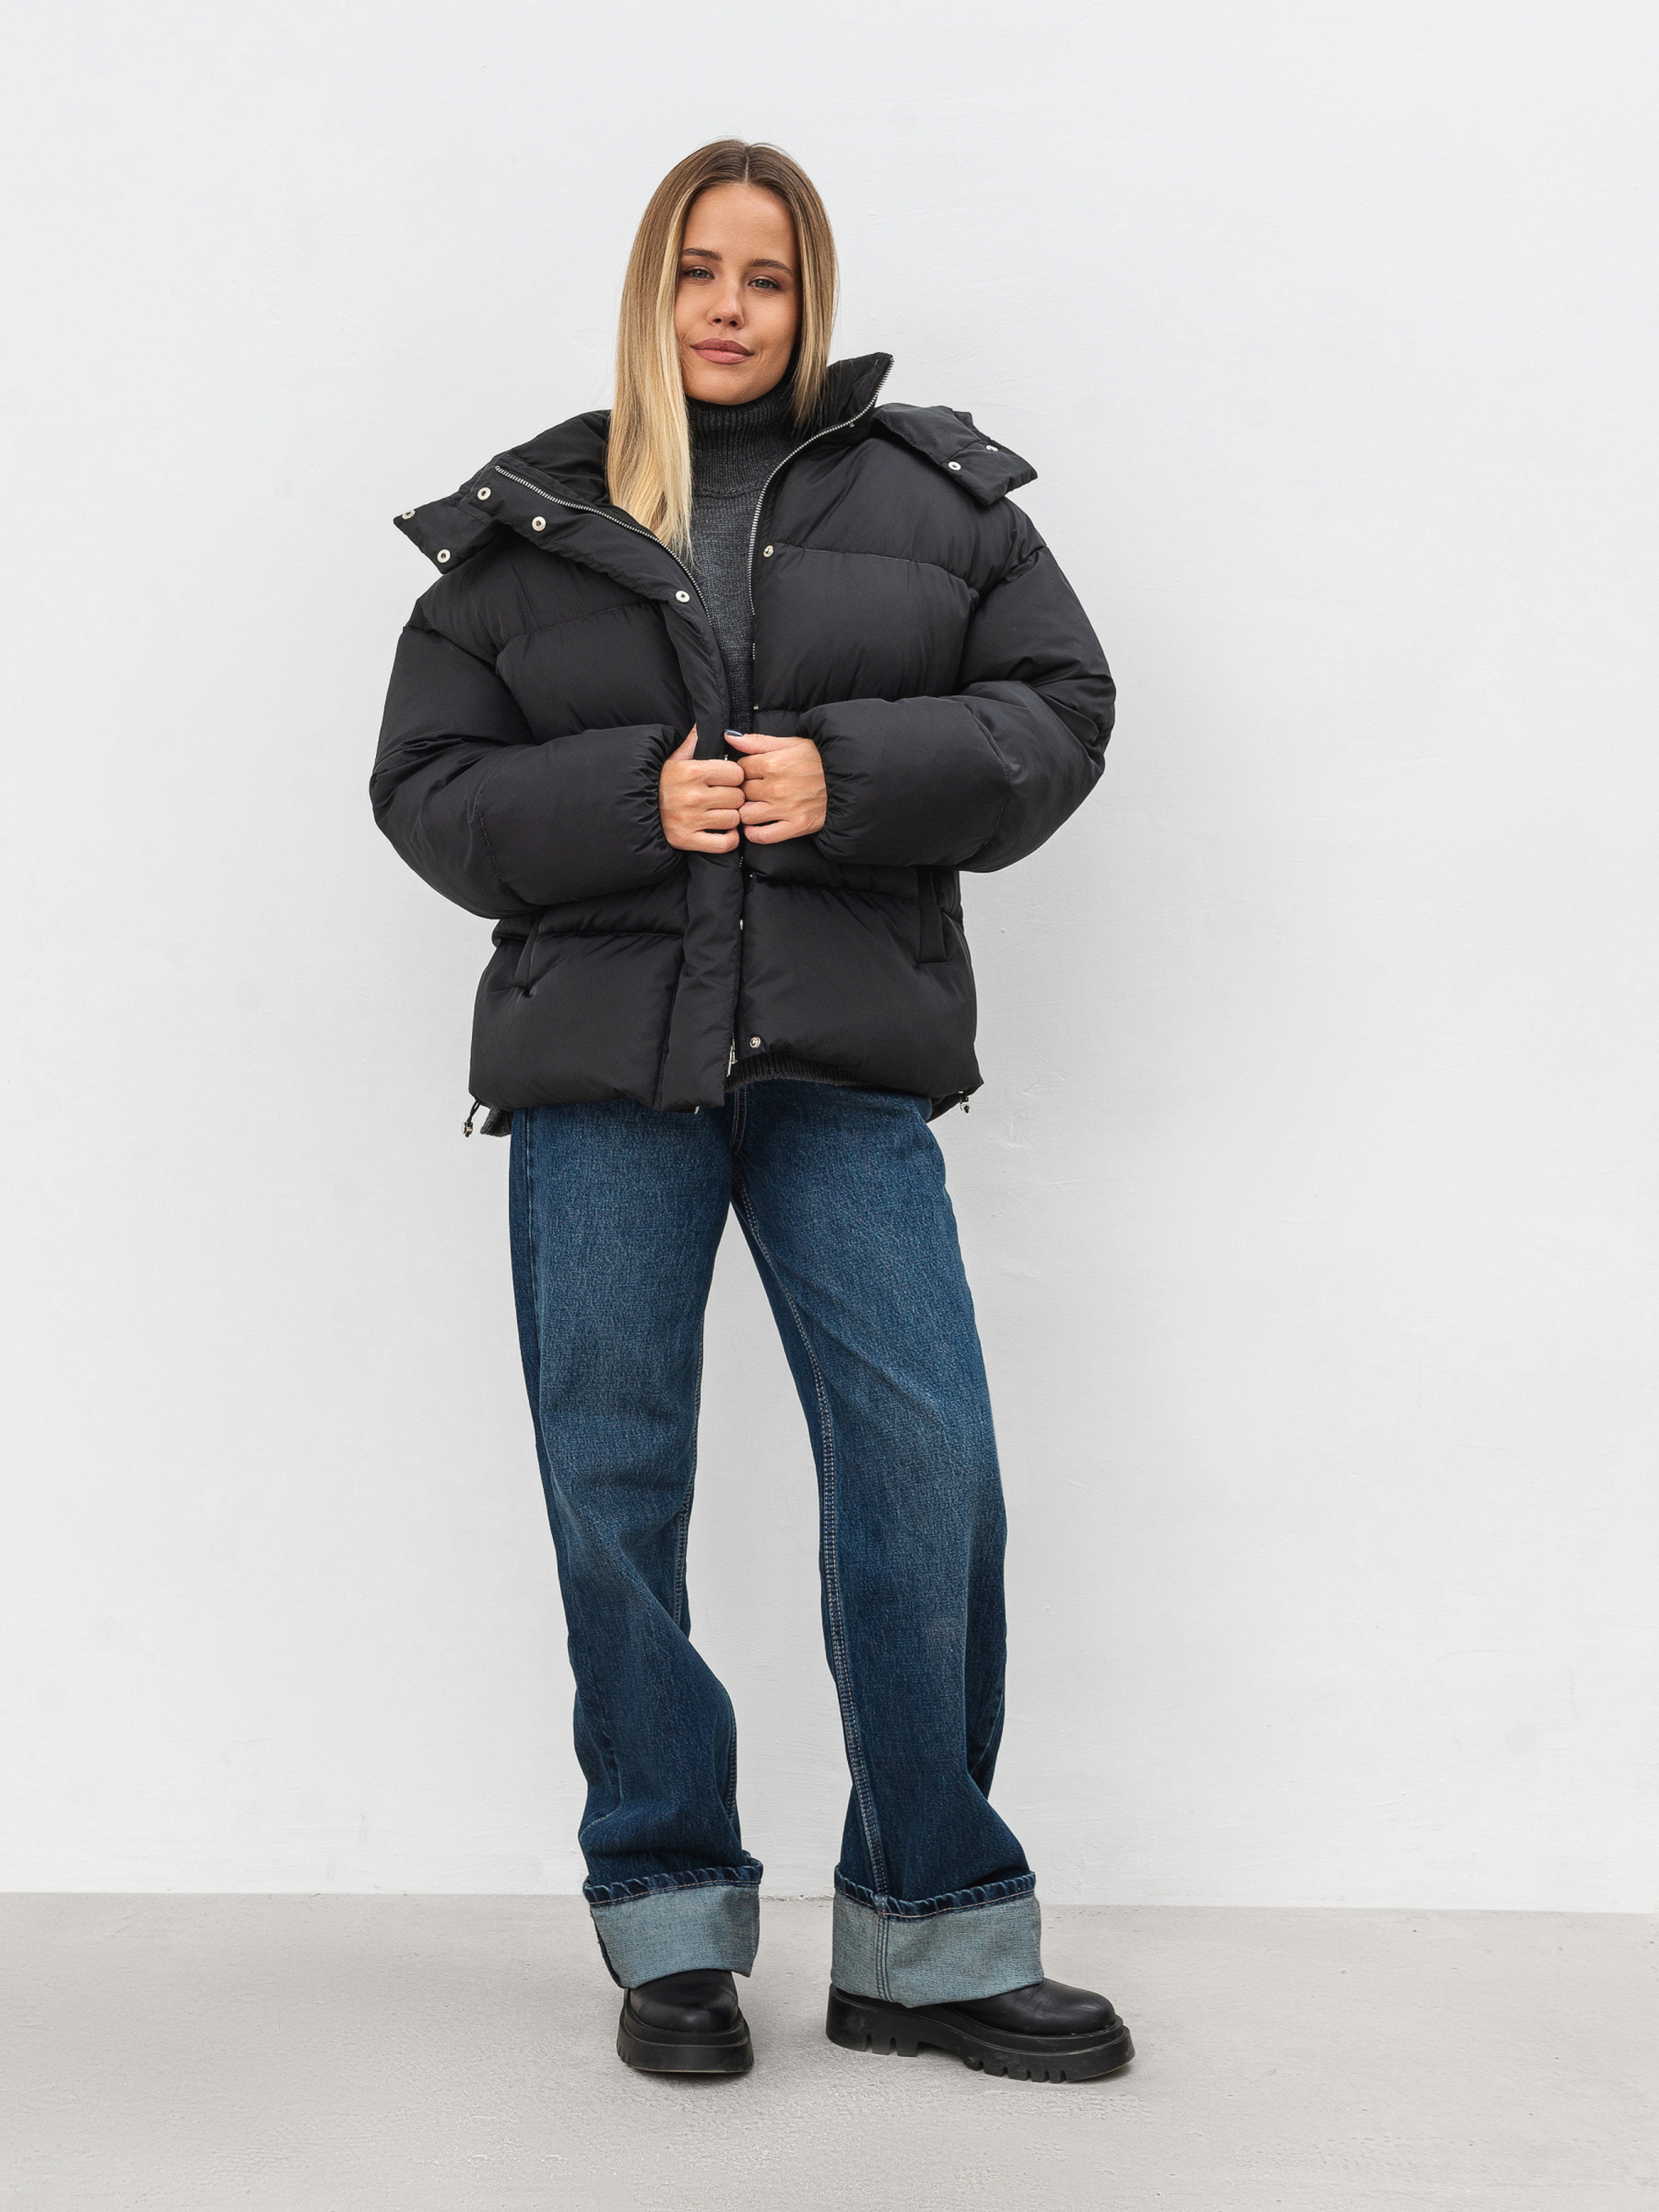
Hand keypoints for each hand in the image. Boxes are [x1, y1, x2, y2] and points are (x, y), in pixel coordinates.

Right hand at [659, 728, 743, 851]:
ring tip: (718, 812)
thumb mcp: (674, 757)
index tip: (726, 780)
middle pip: (738, 797)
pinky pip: (725, 843)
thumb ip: (694, 740)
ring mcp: (690, 820)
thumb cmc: (659, 781)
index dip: (734, 776)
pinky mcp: (687, 840)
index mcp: (692, 771)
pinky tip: (721, 830)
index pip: (737, 773)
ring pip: (734, 819)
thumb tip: (705, 721)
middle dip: (733, 796)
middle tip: (722, 797)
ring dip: (730, 817)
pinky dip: (728, 839)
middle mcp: (693, 796)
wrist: (633, 808)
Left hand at [728, 732, 826, 844]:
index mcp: (772, 763)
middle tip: (752, 790)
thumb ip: (758, 741)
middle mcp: (775, 787)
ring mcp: (785, 809)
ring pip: (746, 815)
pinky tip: (756, 825)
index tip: (751, 773)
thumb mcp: (791, 742)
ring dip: (746, 811)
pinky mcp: (795, 826)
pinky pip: (763, 836)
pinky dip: (754, 833)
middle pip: (741, 792)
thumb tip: (729, 737)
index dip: (743, 770)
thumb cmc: (821, 759)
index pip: (739, 768)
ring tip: (753, 807)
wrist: (851, 778)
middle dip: (744, 790)